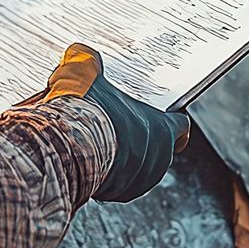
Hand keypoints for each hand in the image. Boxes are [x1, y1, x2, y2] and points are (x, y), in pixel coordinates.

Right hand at [43, 44, 189, 201]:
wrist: (68, 150)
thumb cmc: (87, 113)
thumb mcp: (86, 73)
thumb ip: (88, 60)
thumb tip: (79, 53)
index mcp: (162, 129)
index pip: (180, 125)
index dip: (172, 119)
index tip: (163, 115)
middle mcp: (158, 158)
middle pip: (157, 147)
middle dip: (138, 137)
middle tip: (115, 124)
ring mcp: (140, 180)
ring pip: (137, 167)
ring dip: (122, 157)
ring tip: (97, 142)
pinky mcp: (119, 194)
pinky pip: (117, 183)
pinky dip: (106, 173)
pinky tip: (87, 160)